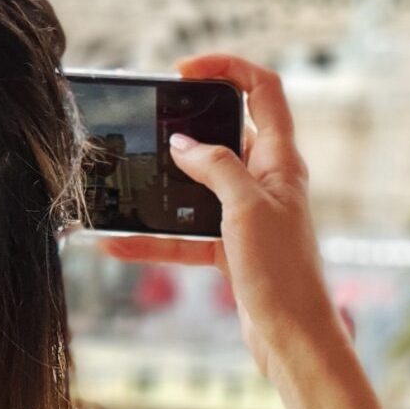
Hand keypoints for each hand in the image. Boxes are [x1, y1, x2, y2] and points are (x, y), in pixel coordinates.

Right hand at [96, 55, 348, 382]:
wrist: (293, 339)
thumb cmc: (283, 272)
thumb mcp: (247, 208)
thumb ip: (215, 167)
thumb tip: (182, 144)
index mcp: (281, 160)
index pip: (263, 90)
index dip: (228, 69)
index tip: (185, 71)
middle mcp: (266, 181)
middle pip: (225, 134)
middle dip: (185, 126)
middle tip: (147, 120)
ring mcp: (247, 215)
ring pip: (198, 186)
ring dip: (162, 185)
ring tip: (124, 176)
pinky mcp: (231, 249)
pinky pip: (186, 234)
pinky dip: (155, 237)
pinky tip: (116, 243)